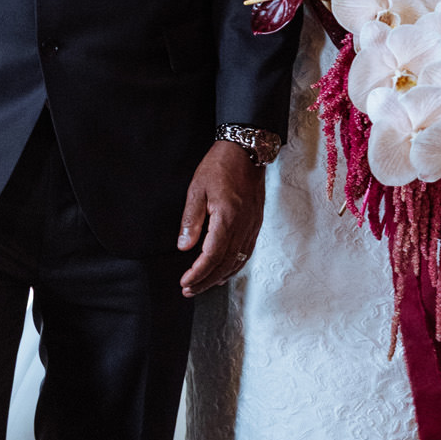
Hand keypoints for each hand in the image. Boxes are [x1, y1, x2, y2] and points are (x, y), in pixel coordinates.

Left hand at [178, 140, 264, 295]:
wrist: (247, 149)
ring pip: (238, 261)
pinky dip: (235, 266)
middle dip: (206, 280)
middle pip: (225, 264)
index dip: (198, 273)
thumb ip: (191, 219)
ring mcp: (253, 225)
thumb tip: (184, 247)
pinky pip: (246, 252)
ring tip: (203, 285)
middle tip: (189, 290)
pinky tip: (225, 272)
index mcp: (228, 217)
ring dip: (219, 277)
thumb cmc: (220, 165)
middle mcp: (243, 225)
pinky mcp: (256, 223)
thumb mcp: (197, 188)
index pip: (212, 255)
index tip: (184, 282)